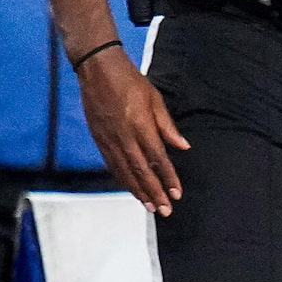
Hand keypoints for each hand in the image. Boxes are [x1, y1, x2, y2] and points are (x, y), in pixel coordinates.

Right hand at [76, 51, 188, 215]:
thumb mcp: (155, 100)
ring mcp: (109, 140)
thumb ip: (167, 126)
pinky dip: (122, 179)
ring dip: (138, 190)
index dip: (168, 178)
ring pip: (124, 171)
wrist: (98, 71)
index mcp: (140, 126)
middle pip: (141, 171)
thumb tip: (183, 147)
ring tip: (149, 206)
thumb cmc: (131, 82)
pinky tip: (131, 188)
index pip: (158, 158)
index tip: (177, 193)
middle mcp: (124, 137)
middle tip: (165, 210)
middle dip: (154, 192)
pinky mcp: (99, 139)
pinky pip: (112, 164)